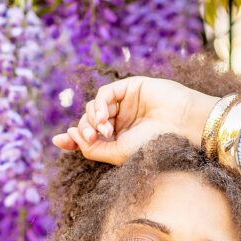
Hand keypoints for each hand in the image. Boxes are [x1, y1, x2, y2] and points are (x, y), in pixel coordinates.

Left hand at [51, 76, 217, 165]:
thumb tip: (71, 136)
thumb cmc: (154, 143)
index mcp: (119, 138)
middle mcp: (121, 121)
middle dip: (84, 129)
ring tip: (103, 130)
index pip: (90, 136)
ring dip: (92, 119)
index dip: (72, 138)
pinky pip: (105, 93)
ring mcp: (125, 104)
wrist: (181, 126)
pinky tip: (104, 118)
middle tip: (92, 137)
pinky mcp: (130, 87)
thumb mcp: (119, 153)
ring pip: (94, 107)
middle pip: (88, 121)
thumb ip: (93, 148)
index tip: (59, 140)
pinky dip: (100, 104)